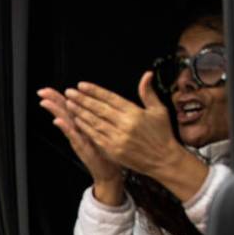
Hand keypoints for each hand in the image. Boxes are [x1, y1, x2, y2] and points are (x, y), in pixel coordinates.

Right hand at [37, 86, 123, 203]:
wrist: (107, 172)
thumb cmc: (106, 153)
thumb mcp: (99, 132)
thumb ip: (91, 120)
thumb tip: (90, 105)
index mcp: (82, 124)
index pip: (69, 107)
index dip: (58, 97)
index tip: (48, 88)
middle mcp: (78, 130)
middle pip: (63, 112)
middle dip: (52, 101)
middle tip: (42, 92)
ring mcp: (78, 139)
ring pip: (65, 122)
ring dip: (55, 112)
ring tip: (46, 102)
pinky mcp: (81, 147)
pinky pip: (72, 135)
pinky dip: (65, 128)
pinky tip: (58, 121)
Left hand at [64, 72, 207, 201]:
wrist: (164, 160)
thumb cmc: (161, 134)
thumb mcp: (159, 110)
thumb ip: (148, 92)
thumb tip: (146, 74)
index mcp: (135, 113)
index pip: (110, 98)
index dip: (95, 91)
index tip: (82, 85)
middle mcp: (125, 124)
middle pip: (99, 109)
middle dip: (82, 99)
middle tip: (69, 92)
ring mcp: (118, 138)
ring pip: (94, 122)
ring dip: (80, 112)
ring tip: (69, 104)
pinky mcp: (113, 149)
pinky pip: (95, 136)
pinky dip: (85, 127)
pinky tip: (77, 120)